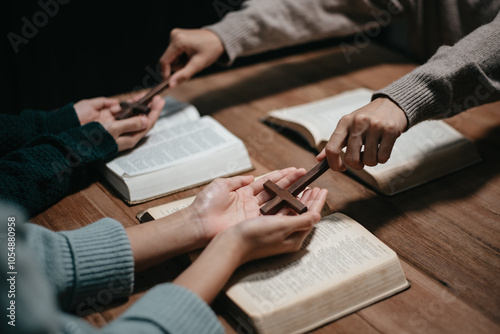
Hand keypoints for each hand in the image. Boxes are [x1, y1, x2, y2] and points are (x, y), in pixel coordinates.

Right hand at [77, 95, 163, 151]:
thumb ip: (130, 124)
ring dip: (140, 104)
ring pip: (132, 113)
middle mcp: (124, 131)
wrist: (73, 137)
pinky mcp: (108, 118)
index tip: (160, 102)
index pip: (147, 125)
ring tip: (148, 96)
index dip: (154, 113)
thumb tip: (146, 120)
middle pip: (142, 118)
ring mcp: (117, 124)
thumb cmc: (93, 139)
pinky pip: (121, 109)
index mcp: (129, 138)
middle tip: (157, 98)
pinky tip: (134, 99)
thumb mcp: (114, 130)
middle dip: (150, 108)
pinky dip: (128, 103)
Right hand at [159, 28, 223, 86]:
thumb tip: (170, 85)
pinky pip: (175, 53)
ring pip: (172, 58)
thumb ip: (183, 75)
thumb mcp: (198, 65)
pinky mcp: (177, 36)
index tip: (169, 84)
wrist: (219, 39)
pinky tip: (191, 54)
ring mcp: (175, 34)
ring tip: (193, 58)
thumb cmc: (210, 51)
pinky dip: (182, 57)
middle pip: (168, 60)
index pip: (164, 61)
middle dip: (179, 66)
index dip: (165, 74)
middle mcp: (174, 35)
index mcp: (178, 41)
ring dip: (181, 62)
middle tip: (192, 65)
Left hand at [185, 168, 309, 243]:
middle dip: (291, 183)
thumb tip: (250, 178)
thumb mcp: (221, 185)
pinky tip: (296, 204)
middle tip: (306, 176)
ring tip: (307, 188)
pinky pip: (272, 216)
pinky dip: (285, 210)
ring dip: (292, 195)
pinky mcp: (254, 224)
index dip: (281, 176)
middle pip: (276, 191)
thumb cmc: (206, 204)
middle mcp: (252, 203)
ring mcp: (254, 214)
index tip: (295, 170)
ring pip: (277, 203)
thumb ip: (237, 181)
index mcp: (244, 193)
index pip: (267, 182)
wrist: (198, 223)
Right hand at [224, 187, 326, 263]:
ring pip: (292, 212)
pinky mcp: (266, 228)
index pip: (311, 216)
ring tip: (304, 189)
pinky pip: (280, 212)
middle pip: (303, 214)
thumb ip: (302, 220)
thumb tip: (318, 215)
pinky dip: (286, 202)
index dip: (318, 202)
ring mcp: (276, 232)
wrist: (232, 245)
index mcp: (294, 238)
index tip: (323, 189)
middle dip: (310, 200)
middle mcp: (287, 236)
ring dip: (299, 199)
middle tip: (316, 187)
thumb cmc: (256, 236)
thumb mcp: (282, 226)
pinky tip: (286, 196)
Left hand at [317, 97, 407, 169]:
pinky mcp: (390, 131)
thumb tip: (319, 159)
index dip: (334, 164)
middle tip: (361, 160)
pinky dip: (382, 159)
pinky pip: (383, 158)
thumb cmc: (365, 119)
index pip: (332, 149)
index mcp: (344, 122)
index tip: (341, 168)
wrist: (391, 105)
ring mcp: (375, 126)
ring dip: (371, 162)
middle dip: (356, 165)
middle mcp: (358, 123)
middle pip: (351, 159)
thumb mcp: (347, 126)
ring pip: (369, 161)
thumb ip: (334, 143)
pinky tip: (381, 148)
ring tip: (372, 151)